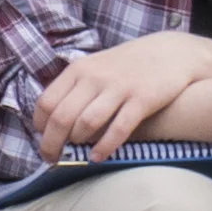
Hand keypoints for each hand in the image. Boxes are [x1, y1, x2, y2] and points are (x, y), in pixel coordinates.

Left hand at [31, 28, 211, 160]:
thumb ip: (75, 88)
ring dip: (77, 144)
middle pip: (62, 117)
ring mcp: (118, 88)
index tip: (42, 139)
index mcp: (78, 70)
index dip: (40, 126)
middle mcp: (94, 78)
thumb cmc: (128, 65)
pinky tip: (97, 158)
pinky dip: (104, 147)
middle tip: (52, 158)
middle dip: (52, 143)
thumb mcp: (95, 67)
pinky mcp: (142, 100)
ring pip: (86, 123)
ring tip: (76, 156)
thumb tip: (53, 118)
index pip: (46, 102)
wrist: (171, 52)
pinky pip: (118, 129)